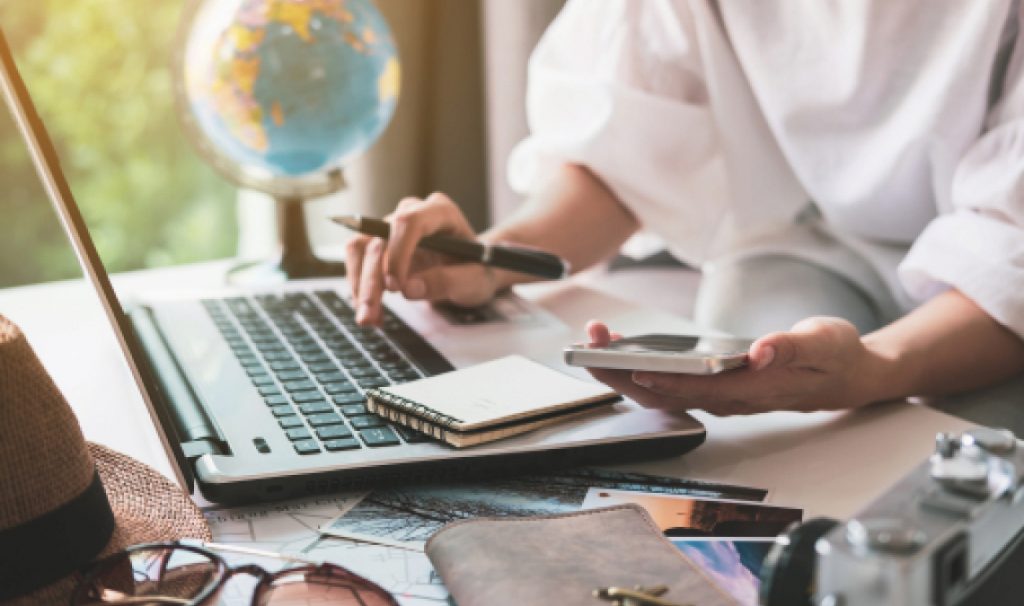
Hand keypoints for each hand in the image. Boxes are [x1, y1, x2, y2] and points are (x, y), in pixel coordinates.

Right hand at [344, 192, 500, 324]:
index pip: (408, 222)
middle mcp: (412, 212)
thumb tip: (408, 289)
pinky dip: (361, 289)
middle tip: (369, 316)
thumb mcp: (474, 280)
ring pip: (361, 249)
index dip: (397, 253)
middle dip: (371, 280)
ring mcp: (393, 227)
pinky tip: (373, 312)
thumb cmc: (477, 268)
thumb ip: (447, 281)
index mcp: (441, 211)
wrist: (471, 269)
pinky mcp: (380, 244)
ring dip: (359, 285)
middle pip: (379, 239)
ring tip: (369, 318)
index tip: (396, 287)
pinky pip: (359, 261)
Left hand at [582, 318, 884, 415]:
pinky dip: (640, 367)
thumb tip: (760, 351)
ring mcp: (720, 395)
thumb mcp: (824, 342)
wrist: (848, 376)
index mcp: (754, 389)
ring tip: (596, 339)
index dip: (666, 381)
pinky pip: (669, 382)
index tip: (635, 367)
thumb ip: (791, 346)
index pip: (701, 390)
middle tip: (591, 344)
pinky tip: (622, 348)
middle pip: (667, 393)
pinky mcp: (714, 388)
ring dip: (625, 370)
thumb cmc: (835, 358)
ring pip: (662, 390)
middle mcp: (731, 398)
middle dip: (624, 372)